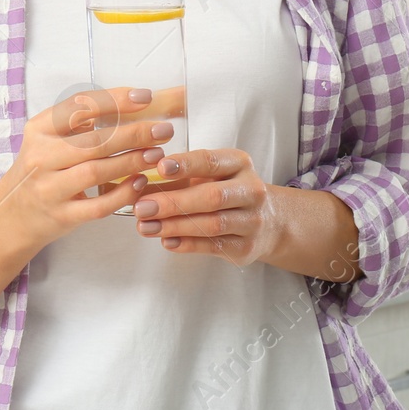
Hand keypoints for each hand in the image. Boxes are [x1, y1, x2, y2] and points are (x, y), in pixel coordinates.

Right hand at [0, 86, 170, 250]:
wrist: (12, 215)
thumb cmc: (41, 169)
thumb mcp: (49, 138)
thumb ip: (79, 122)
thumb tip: (131, 103)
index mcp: (39, 130)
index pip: (79, 107)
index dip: (115, 100)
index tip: (145, 97)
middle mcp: (41, 157)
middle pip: (93, 141)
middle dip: (134, 134)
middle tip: (163, 130)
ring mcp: (49, 189)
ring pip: (95, 172)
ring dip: (131, 161)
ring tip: (157, 154)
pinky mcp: (61, 216)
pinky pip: (97, 206)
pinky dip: (122, 194)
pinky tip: (140, 183)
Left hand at [131, 148, 281, 266]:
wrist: (270, 222)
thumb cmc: (229, 191)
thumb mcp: (213, 175)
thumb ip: (181, 177)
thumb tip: (138, 184)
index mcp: (240, 164)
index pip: (211, 162)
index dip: (185, 165)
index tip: (159, 167)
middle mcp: (251, 190)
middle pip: (211, 196)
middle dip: (174, 202)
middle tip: (142, 206)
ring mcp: (252, 221)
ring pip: (211, 224)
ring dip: (175, 226)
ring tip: (146, 226)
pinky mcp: (246, 247)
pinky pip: (213, 246)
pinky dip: (187, 244)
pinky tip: (166, 241)